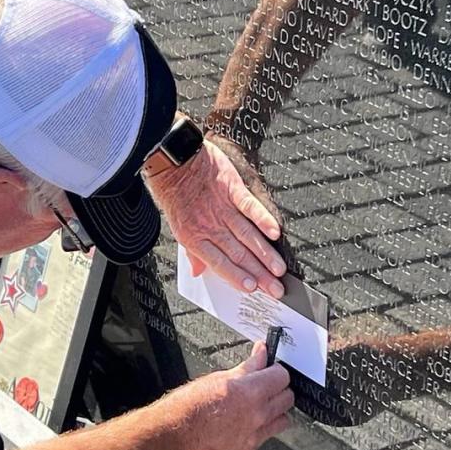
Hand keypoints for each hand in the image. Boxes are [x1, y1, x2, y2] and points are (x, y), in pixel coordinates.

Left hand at [146, 136, 286, 297]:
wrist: (171, 159)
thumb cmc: (173, 191)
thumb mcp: (176, 225)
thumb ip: (192, 250)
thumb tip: (198, 272)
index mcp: (194, 238)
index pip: (219, 263)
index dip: (237, 277)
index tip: (252, 289)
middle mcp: (209, 226)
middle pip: (238, 254)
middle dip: (259, 273)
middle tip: (275, 288)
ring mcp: (221, 208)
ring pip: (247, 235)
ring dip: (265, 254)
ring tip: (278, 269)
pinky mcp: (231, 188)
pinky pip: (249, 206)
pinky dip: (262, 219)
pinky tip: (274, 233)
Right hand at [161, 342, 292, 449]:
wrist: (176, 433)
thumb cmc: (190, 405)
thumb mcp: (219, 377)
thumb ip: (247, 367)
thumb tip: (261, 354)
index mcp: (251, 391)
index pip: (282, 376)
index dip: (275, 370)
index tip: (269, 369)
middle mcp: (258, 414)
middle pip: (288, 398)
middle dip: (279, 389)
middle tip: (265, 385)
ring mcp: (254, 434)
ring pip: (283, 419)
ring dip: (275, 411)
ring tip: (259, 406)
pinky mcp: (248, 449)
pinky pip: (266, 436)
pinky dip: (261, 428)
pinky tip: (246, 422)